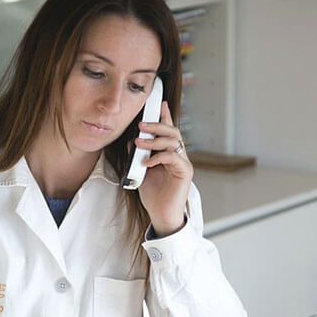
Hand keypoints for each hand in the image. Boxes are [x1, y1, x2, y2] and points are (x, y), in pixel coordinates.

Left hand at [136, 101, 192, 236]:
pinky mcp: (185, 172)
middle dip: (157, 124)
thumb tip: (132, 140)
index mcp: (169, 153)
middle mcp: (179, 155)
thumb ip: (138, 155)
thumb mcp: (141, 170)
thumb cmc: (153, 194)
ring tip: (139, 142)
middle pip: (173, 131)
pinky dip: (159, 157)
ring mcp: (183, 163)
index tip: (158, 103)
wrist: (160, 214)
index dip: (165, 115)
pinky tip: (147, 162)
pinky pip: (173, 157)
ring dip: (155, 140)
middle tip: (142, 124)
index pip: (168, 130)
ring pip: (174, 141)